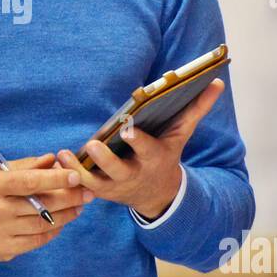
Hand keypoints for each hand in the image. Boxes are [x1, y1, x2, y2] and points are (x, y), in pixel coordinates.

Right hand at [0, 153, 93, 268]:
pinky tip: (61, 221)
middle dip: (70, 198)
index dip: (56, 179)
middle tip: (88, 192)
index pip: (29, 182)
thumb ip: (25, 166)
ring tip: (79, 206)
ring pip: (43, 224)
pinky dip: (54, 230)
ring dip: (67, 215)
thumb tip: (54, 159)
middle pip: (41, 205)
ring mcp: (0, 233)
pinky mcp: (5, 250)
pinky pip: (38, 241)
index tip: (76, 176)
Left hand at [55, 78, 224, 219]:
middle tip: (93, 144)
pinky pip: (83, 186)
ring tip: (64, 153)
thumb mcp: (182, 135)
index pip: (146, 149)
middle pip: (118, 169)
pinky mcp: (101, 192)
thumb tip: (218, 82)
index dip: (136, 140)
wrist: (158, 194)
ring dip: (79, 169)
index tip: (126, 128)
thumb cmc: (167, 155)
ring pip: (96, 181)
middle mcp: (134, 174)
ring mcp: (116, 186)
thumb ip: (197, 109)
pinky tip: (58, 161)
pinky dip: (71, 176)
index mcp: (154, 157)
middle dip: (106, 158)